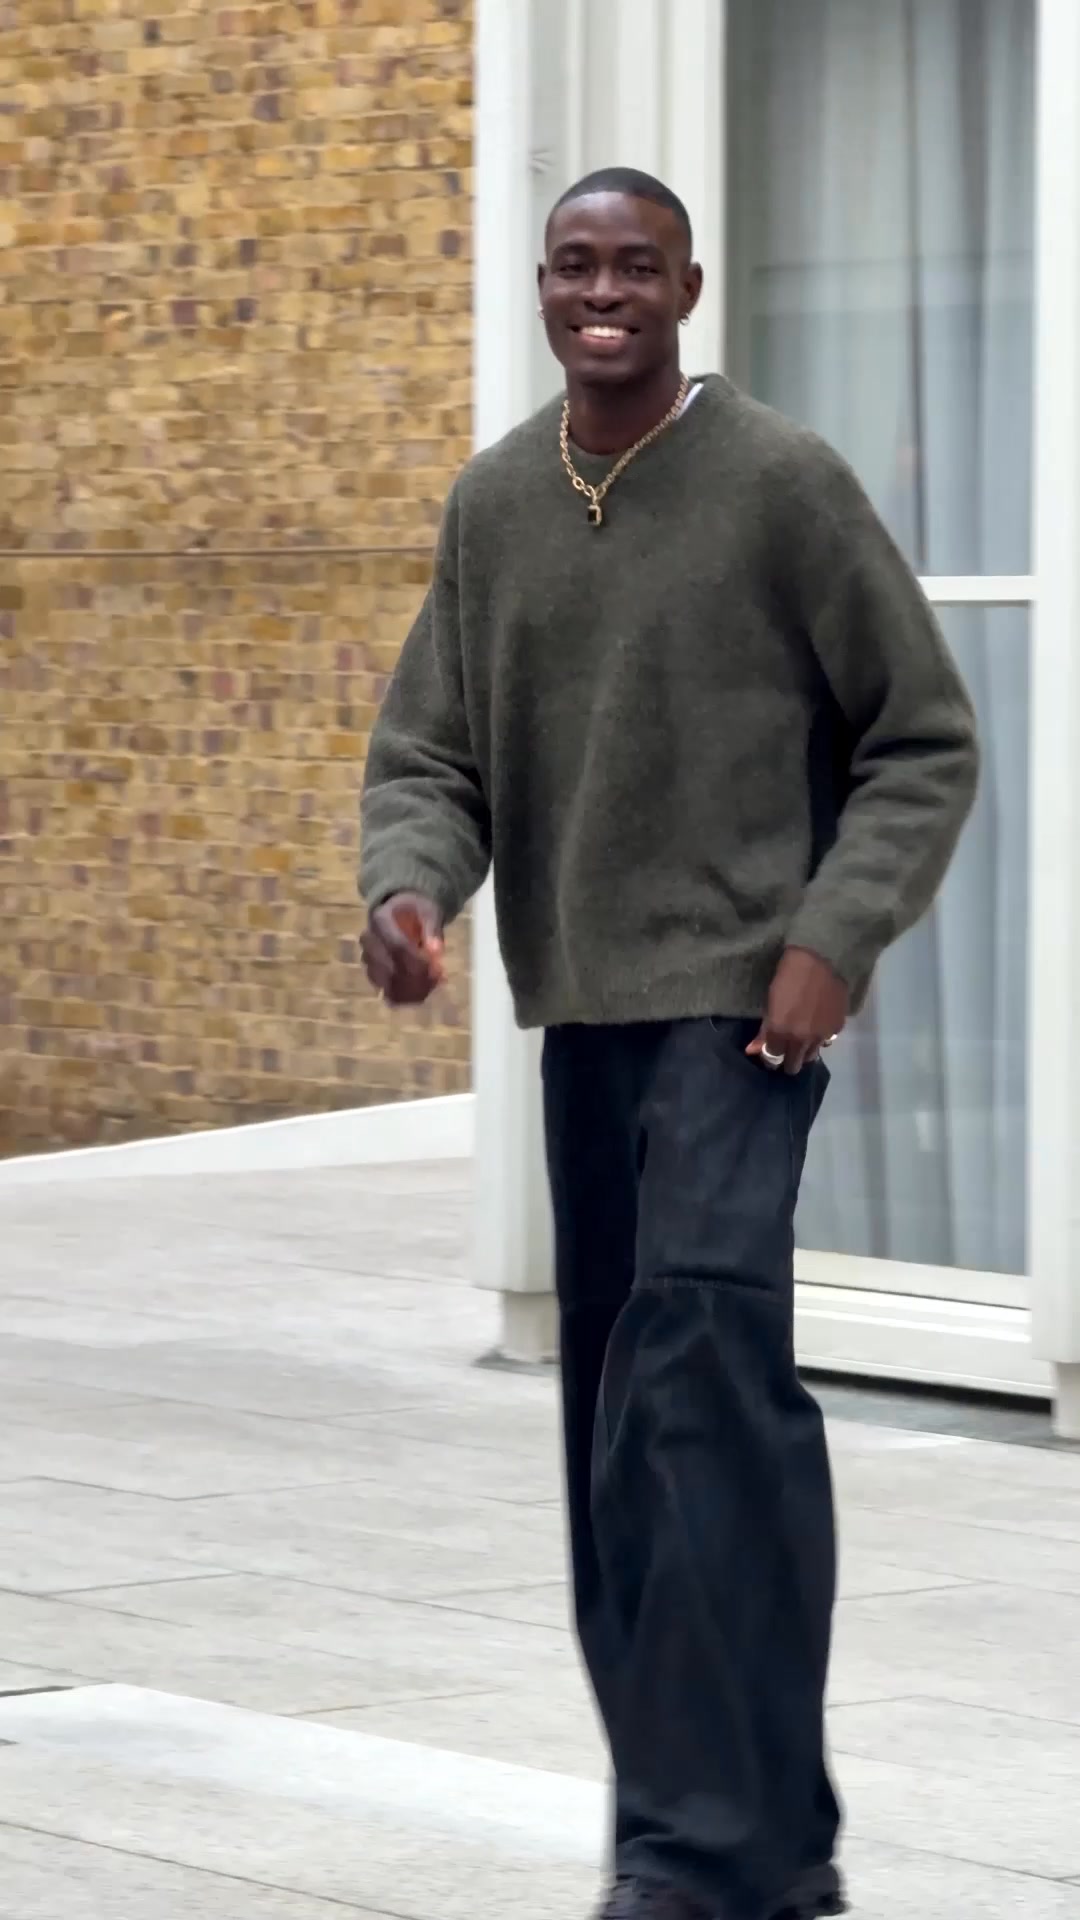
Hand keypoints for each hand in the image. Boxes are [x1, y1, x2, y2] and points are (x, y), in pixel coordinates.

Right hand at [361, 893, 444, 1007]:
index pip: (396, 946)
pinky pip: (389, 993)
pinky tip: (425, 993)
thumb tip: (437, 952)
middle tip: (440, 978)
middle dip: (417, 978)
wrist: (402, 912)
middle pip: (388, 969)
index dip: (417, 961)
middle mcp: (369, 942)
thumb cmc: (417, 911)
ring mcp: (369, 960)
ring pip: (387, 985)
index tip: (438, 968)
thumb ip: (433, 930)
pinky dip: (408, 997)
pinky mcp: (375, 975)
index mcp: (380, 919)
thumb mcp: (429, 911)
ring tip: (435, 984)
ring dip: (413, 990)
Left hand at [747, 947, 849, 1075]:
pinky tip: (817, 1024)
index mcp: (781, 1033)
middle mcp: (802, 1040)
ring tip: (801, 1038)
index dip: (769, 1056)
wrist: (820, 960)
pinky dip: (820, 1037)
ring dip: (804, 1051)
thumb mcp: (770, 1002)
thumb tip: (752, 1051)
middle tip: (785, 1048)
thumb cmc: (788, 976)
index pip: (772, 1059)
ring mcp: (822, 1036)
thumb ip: (763, 1031)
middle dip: (787, 1060)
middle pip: (794, 1065)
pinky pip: (827, 1041)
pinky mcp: (838, 1027)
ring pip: (811, 1055)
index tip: (769, 1050)